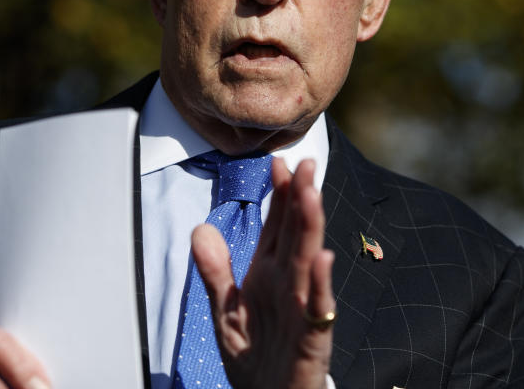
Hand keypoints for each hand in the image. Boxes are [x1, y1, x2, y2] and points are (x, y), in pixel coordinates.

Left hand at [192, 157, 334, 388]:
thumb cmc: (255, 359)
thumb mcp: (225, 313)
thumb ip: (215, 272)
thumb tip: (200, 229)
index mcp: (268, 275)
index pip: (277, 227)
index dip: (280, 196)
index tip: (279, 164)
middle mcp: (288, 285)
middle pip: (296, 235)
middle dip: (301, 200)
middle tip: (307, 163)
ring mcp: (302, 309)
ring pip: (308, 263)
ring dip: (311, 229)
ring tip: (311, 196)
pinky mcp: (311, 338)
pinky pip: (317, 309)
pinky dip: (320, 285)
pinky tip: (323, 259)